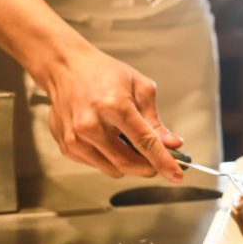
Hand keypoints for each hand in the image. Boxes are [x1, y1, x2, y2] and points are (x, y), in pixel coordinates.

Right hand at [40, 45, 184, 179]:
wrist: (66, 68)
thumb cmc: (103, 73)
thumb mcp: (140, 87)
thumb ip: (155, 121)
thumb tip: (172, 144)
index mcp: (113, 106)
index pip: (144, 142)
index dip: (164, 161)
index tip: (177, 175)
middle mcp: (91, 124)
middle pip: (129, 163)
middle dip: (149, 167)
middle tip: (158, 159)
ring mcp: (76, 138)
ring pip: (114, 170)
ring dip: (129, 163)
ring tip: (128, 140)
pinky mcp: (67, 147)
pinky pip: (98, 165)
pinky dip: (110, 158)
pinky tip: (109, 138)